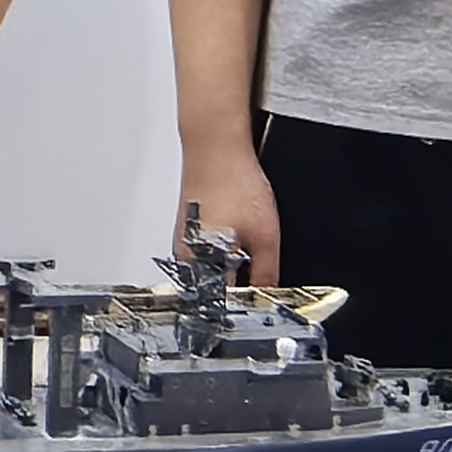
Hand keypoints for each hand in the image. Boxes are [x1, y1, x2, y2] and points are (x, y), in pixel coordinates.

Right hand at [174, 138, 285, 289]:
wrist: (215, 146)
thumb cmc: (231, 181)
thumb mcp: (265, 235)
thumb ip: (267, 272)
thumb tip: (268, 294)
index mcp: (200, 265)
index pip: (225, 302)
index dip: (248, 305)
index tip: (266, 302)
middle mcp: (185, 257)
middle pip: (215, 288)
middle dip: (241, 287)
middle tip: (263, 281)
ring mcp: (184, 242)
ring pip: (212, 269)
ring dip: (233, 269)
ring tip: (251, 252)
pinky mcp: (188, 228)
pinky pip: (207, 251)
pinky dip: (226, 251)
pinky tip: (239, 236)